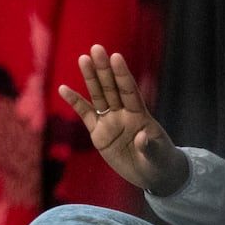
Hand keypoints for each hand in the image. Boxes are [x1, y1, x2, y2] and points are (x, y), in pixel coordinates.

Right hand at [60, 44, 189, 196]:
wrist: (152, 176)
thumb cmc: (161, 164)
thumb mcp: (159, 158)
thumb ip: (150, 147)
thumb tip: (141, 136)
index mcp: (140, 116)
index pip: (129, 91)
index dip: (122, 74)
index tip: (116, 57)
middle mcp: (123, 114)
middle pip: (111, 88)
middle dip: (103, 69)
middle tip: (96, 48)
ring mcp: (110, 121)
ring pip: (97, 96)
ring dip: (90, 78)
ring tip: (83, 58)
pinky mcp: (98, 133)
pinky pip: (85, 114)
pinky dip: (75, 101)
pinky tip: (63, 89)